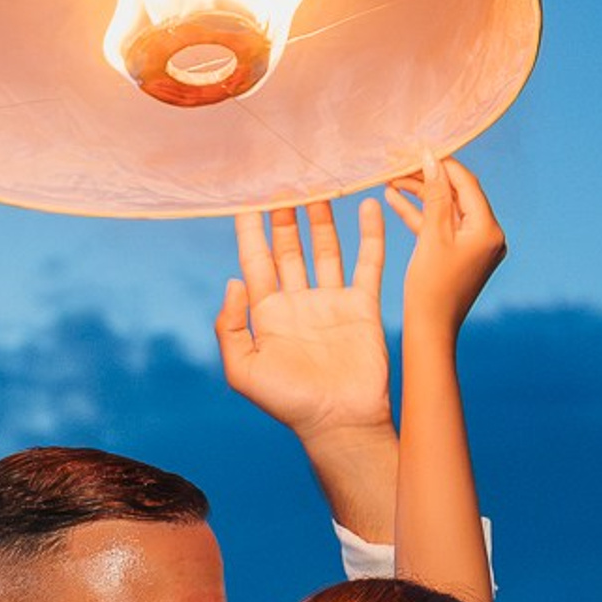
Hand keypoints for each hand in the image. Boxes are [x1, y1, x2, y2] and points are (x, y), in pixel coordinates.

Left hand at [216, 200, 392, 443]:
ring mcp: (331, 302)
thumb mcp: (243, 371)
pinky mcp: (363, 306)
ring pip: (325, 249)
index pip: (255, 260)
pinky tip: (367, 206)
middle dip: (284, 215)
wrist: (340, 422)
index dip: (250, 229)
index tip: (245, 196)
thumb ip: (231, 325)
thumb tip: (232, 280)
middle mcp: (298, 302)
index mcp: (267, 314)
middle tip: (283, 178)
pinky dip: (369, 235)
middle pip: (289, 247)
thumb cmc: (289, 403)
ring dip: (321, 219)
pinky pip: (367, 263)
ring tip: (318, 184)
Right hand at [383, 155, 505, 345]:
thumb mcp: (431, 236)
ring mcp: (475, 245)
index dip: (441, 164)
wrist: (430, 329)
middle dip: (427, 179)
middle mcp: (488, 235)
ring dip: (420, 196)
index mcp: (488, 229)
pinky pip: (442, 228)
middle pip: (455, 195)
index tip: (417, 150)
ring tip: (392, 180)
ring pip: (445, 210)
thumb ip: (433, 195)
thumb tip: (431, 159)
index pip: (466, 184)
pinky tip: (395, 200)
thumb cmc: (431, 287)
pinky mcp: (460, 254)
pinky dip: (421, 217)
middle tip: (399, 164)